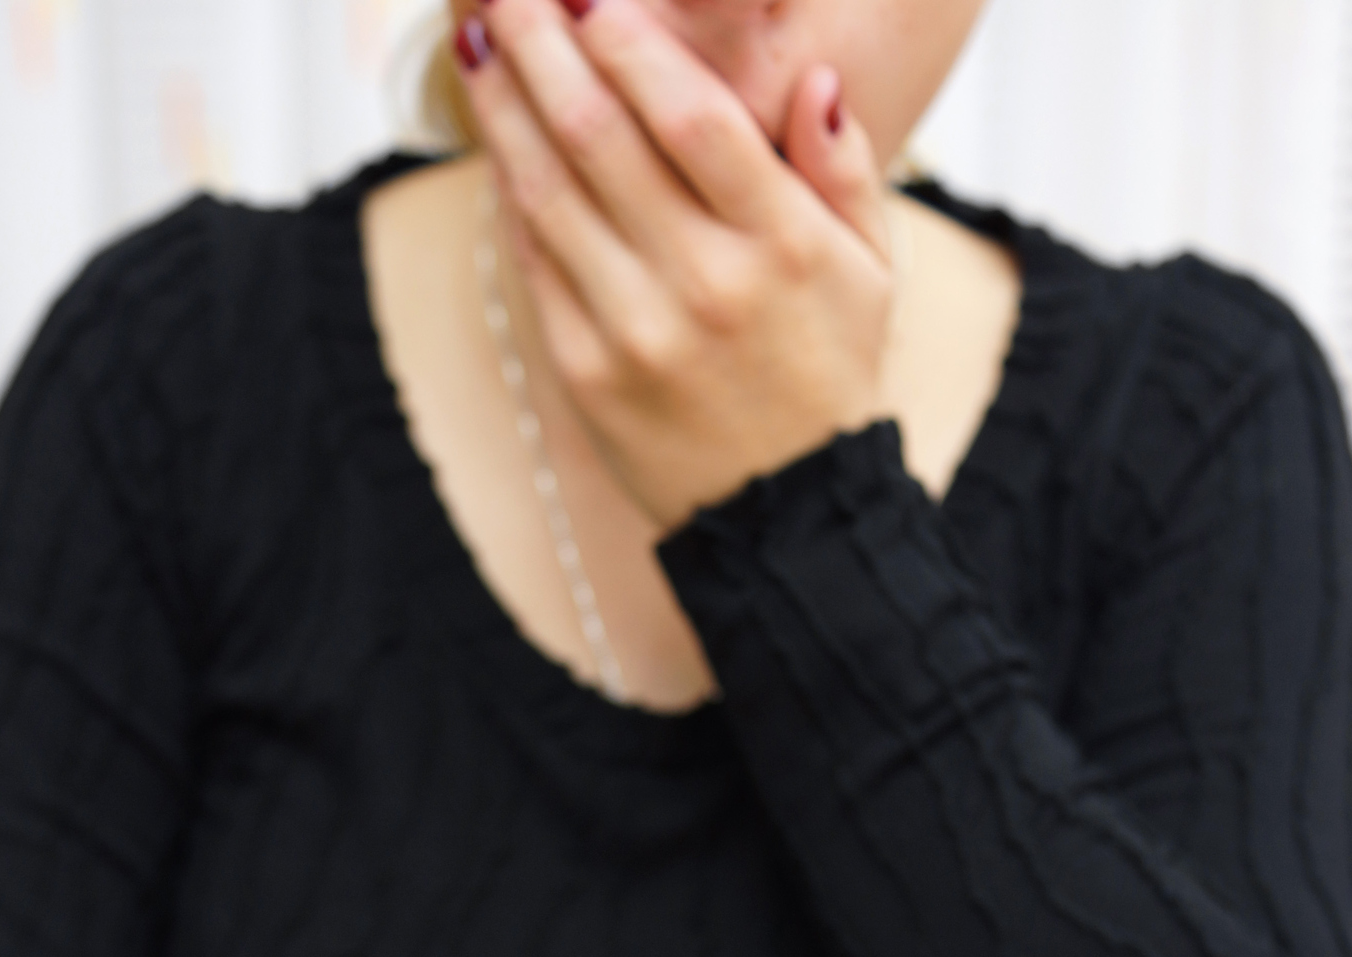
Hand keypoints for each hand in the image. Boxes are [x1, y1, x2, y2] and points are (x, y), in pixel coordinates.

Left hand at [459, 0, 896, 528]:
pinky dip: (511, 194)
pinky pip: (537, 261)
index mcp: (780, 244)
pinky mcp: (588, 372)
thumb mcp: (871, 269)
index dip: (630, 42)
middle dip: (543, 46)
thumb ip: (844, 166)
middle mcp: (704, 284)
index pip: (691, 116)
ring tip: (479, 42)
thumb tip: (814, 78)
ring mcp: (637, 331)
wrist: (787, 514)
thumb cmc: (829, 376)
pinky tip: (498, 141)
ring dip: (505, 107)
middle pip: (601, 136)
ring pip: (550, 191)